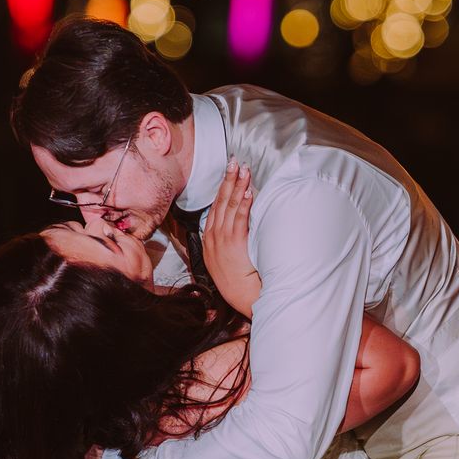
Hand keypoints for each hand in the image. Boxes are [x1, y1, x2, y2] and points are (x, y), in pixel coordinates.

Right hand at [201, 160, 260, 316]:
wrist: (239, 297)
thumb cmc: (236, 281)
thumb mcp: (223, 260)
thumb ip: (225, 243)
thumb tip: (232, 227)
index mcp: (209, 239)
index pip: (215, 207)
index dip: (223, 188)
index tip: (229, 173)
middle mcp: (213, 236)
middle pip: (221, 202)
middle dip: (229, 180)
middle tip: (235, 161)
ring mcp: (222, 239)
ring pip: (230, 206)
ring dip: (238, 186)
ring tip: (244, 170)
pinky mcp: (233, 244)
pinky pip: (239, 218)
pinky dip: (244, 203)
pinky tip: (249, 191)